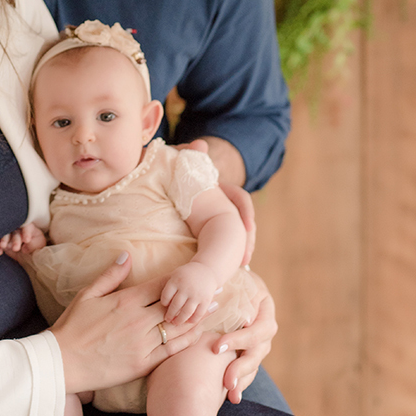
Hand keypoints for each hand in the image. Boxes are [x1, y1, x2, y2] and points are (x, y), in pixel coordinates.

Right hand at [0, 223, 46, 255]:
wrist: (28, 251)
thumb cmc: (35, 243)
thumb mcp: (39, 243)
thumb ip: (34, 244)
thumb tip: (24, 248)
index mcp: (27, 226)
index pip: (26, 226)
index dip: (26, 232)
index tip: (27, 240)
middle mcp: (16, 228)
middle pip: (15, 231)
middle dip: (15, 239)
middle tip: (16, 248)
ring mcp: (8, 234)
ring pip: (4, 234)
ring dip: (3, 240)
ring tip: (3, 246)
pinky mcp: (2, 242)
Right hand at [51, 254, 200, 394]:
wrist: (62, 362)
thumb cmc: (72, 327)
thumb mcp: (87, 295)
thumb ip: (110, 275)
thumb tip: (126, 255)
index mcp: (125, 300)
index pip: (160, 286)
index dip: (179, 280)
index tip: (193, 275)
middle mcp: (137, 320)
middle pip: (174, 304)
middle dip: (194, 296)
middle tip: (214, 289)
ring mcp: (141, 342)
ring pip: (177, 327)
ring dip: (196, 317)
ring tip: (212, 308)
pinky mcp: (142, 363)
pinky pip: (170, 350)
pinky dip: (186, 341)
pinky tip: (197, 334)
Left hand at [161, 261, 217, 324]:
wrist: (207, 270)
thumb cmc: (186, 275)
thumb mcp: (175, 275)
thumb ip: (168, 287)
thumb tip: (158, 304)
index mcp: (176, 280)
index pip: (166, 295)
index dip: (164, 303)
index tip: (164, 307)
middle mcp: (186, 287)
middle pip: (175, 305)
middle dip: (170, 315)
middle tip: (167, 319)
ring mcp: (197, 294)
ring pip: (186, 312)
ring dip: (180, 320)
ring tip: (175, 323)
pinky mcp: (206, 300)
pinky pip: (198, 314)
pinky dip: (193, 320)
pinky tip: (188, 322)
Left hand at [174, 140, 253, 264]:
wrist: (167, 176)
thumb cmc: (173, 167)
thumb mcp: (180, 159)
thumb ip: (187, 152)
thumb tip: (199, 145)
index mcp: (219, 187)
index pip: (239, 198)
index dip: (246, 212)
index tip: (248, 227)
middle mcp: (221, 202)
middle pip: (241, 222)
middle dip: (246, 240)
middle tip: (244, 259)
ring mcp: (216, 217)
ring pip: (233, 235)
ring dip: (238, 251)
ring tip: (237, 269)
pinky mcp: (206, 230)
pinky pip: (220, 244)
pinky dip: (222, 257)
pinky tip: (222, 271)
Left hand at [211, 272, 275, 402]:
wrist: (231, 282)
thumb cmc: (227, 278)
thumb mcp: (231, 278)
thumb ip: (229, 288)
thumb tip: (231, 298)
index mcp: (264, 306)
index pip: (257, 328)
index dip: (239, 339)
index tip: (216, 347)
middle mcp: (266, 325)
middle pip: (259, 350)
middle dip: (242, 366)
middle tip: (226, 380)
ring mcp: (261, 340)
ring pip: (255, 362)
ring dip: (243, 379)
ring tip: (230, 393)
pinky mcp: (251, 351)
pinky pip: (250, 369)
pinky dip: (241, 382)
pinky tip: (232, 397)